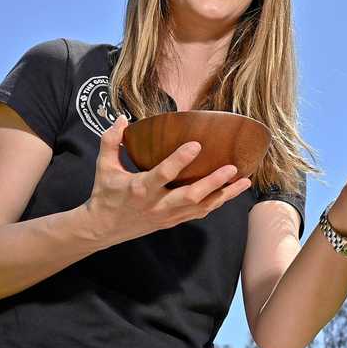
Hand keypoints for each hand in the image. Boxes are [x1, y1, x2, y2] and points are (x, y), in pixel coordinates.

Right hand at [82, 115, 252, 245]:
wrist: (103, 229)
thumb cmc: (105, 194)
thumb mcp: (104, 167)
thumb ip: (111, 141)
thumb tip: (122, 119)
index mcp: (140, 188)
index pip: (163, 174)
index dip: (179, 160)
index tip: (196, 144)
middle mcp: (157, 204)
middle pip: (190, 195)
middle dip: (213, 182)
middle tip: (231, 168)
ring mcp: (167, 215)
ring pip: (201, 207)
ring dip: (224, 195)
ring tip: (244, 181)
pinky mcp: (173, 222)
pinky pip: (199, 213)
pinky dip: (217, 203)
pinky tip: (231, 192)